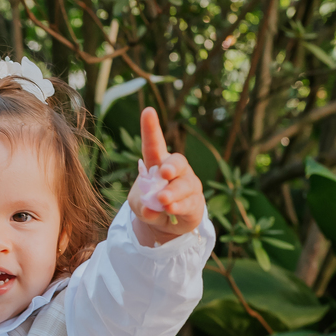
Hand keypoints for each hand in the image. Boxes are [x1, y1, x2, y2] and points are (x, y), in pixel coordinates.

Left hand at [127, 107, 205, 243]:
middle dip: (172, 166)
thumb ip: (142, 204)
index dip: (151, 128)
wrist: (164, 224)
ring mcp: (188, 185)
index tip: (148, 111)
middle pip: (177, 162)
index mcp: (157, 163)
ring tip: (163, 199)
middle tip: (164, 173)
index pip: (154, 144)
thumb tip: (151, 209)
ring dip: (173, 192)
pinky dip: (179, 206)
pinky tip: (171, 209)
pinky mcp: (195, 202)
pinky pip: (189, 202)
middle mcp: (175, 170)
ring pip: (185, 185)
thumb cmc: (150, 205)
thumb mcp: (139, 204)